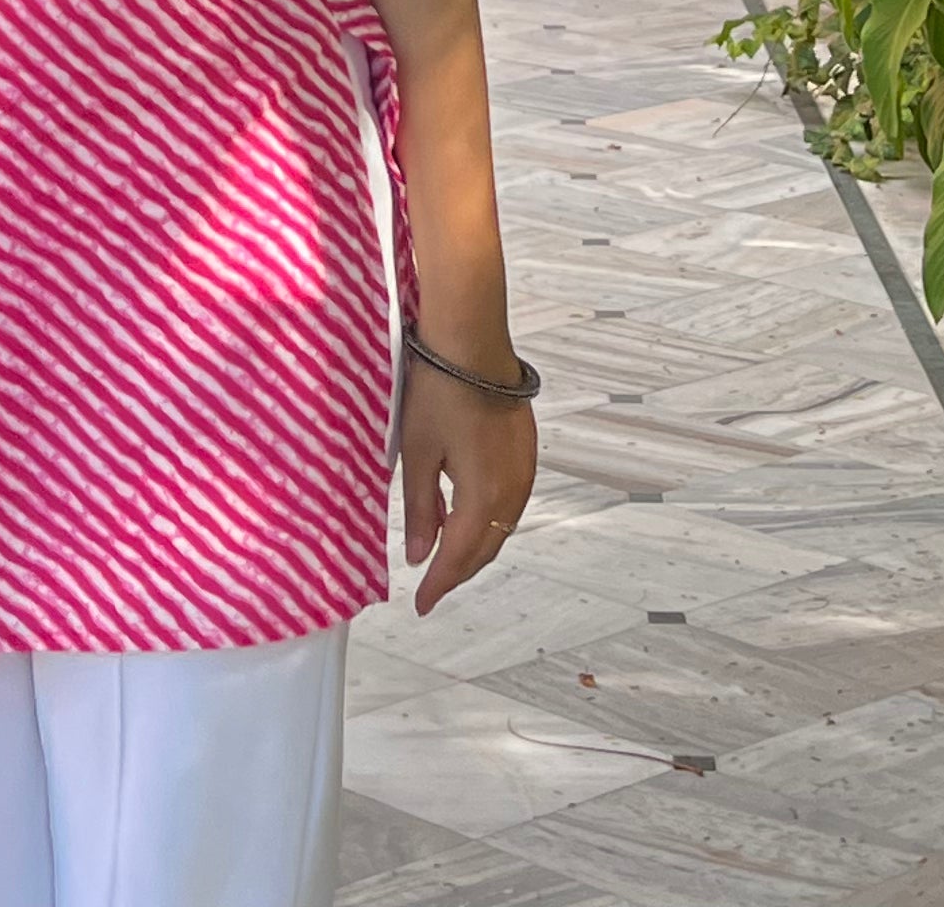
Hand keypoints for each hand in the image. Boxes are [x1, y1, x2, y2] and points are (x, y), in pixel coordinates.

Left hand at [402, 360, 536, 614]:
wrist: (472, 339)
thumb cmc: (440, 389)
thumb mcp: (417, 452)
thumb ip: (418, 508)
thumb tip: (418, 554)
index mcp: (483, 495)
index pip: (459, 556)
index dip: (439, 584)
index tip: (421, 604)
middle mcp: (512, 489)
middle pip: (486, 548)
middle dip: (458, 571)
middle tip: (431, 586)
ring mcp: (524, 469)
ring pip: (500, 527)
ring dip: (474, 547)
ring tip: (445, 555)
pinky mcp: (525, 451)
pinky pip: (509, 503)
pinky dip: (487, 520)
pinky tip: (466, 516)